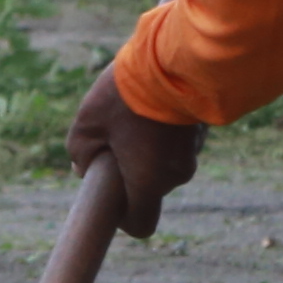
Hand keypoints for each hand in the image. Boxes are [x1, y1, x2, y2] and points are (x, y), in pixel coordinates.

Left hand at [68, 65, 204, 237]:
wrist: (176, 57)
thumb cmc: (127, 94)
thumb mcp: (87, 122)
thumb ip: (80, 153)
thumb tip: (83, 168)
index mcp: (148, 182)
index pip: (140, 225)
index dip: (122, 218)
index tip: (110, 197)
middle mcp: (176, 175)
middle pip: (149, 188)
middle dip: (129, 172)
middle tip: (112, 137)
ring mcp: (194, 152)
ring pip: (163, 163)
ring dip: (146, 149)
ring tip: (133, 114)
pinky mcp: (202, 130)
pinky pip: (176, 143)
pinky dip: (162, 133)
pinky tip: (152, 105)